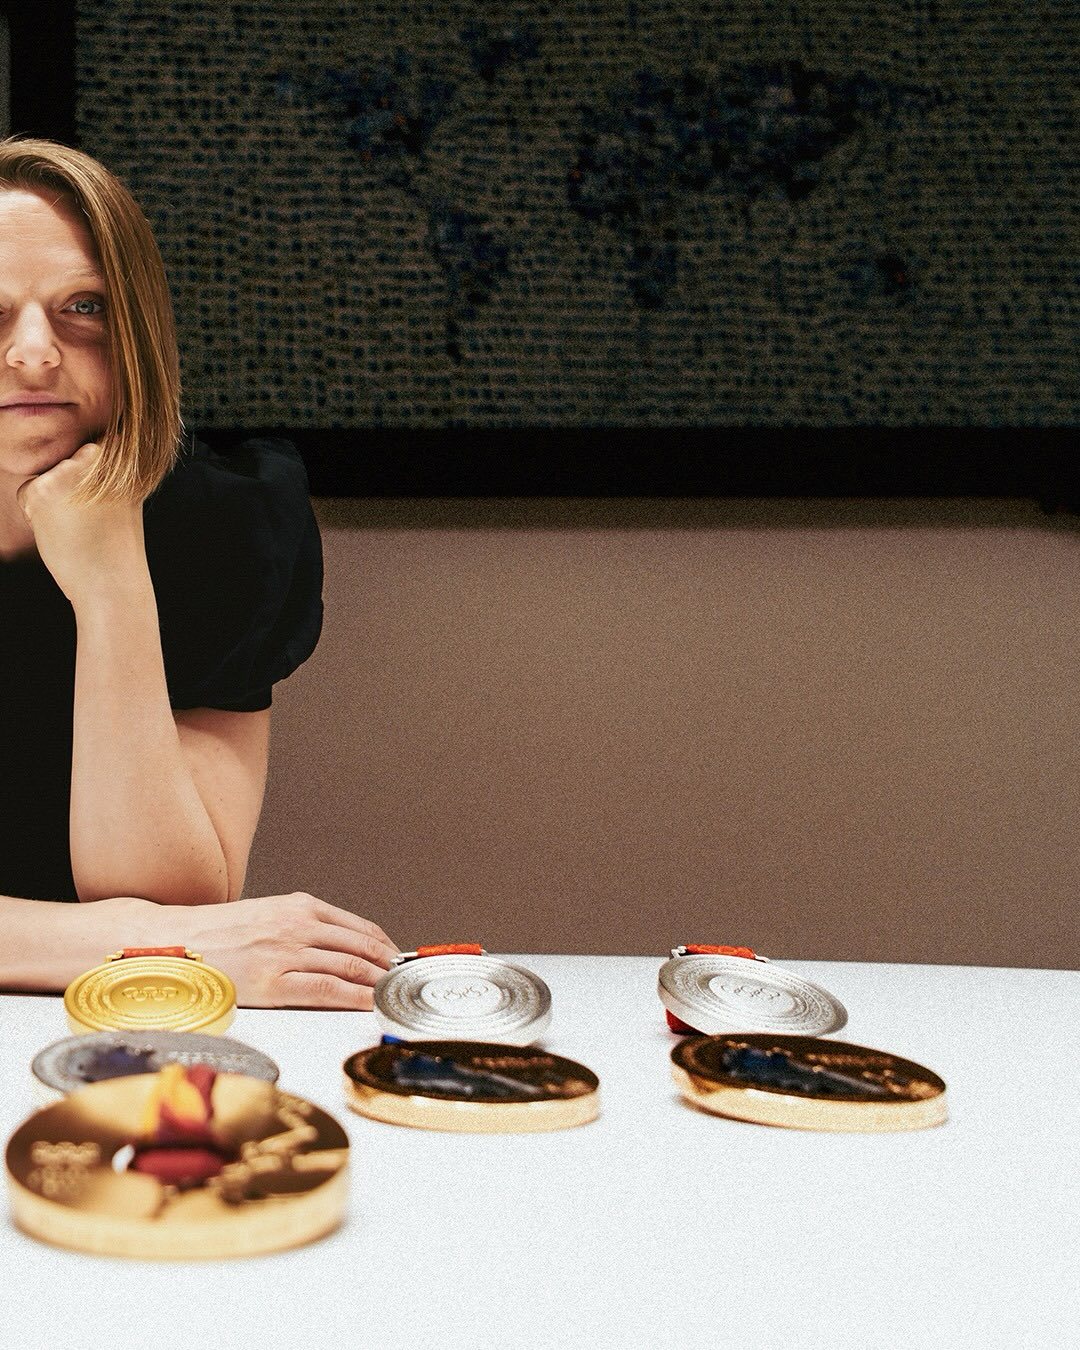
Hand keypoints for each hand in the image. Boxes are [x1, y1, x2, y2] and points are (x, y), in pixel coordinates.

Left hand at [16, 441, 144, 603]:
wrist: (112, 580)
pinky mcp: (42, 489)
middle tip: (91, 521)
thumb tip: (80, 459)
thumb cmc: (117, 547)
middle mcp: (94, 456)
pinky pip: (26, 494)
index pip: (88, 453)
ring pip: (44, 478)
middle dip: (68, 490)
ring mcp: (67, 471)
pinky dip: (36, 516)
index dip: (89, 482)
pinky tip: (62, 532)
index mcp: (120, 457)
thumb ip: (105, 474)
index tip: (102, 507)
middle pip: (63, 463)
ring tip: (79, 528)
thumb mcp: (124, 498)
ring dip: (51, 503)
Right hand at [144, 892, 399, 1008]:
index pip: (358, 927)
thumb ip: (300, 928)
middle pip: (361, 947)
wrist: (170, 944)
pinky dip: (355, 997)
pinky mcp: (272, 982)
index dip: (384, 947)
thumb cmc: (215, 935)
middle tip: (403, 984)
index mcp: (297, 906)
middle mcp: (297, 924)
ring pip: (349, 968)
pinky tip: (369, 1004)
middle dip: (388, 967)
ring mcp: (286, 952)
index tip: (398, 962)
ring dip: (377, 983)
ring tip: (393, 996)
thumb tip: (337, 950)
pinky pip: (326, 991)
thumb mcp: (265, 917)